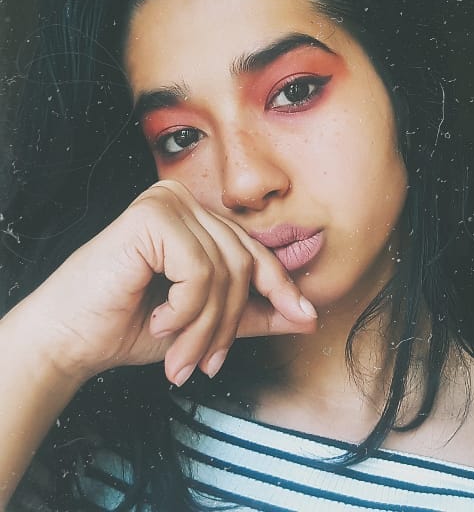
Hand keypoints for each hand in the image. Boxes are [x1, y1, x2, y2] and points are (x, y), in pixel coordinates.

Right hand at [23, 180, 317, 385]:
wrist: (70, 340)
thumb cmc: (131, 326)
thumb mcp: (207, 321)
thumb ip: (256, 314)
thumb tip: (309, 316)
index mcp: (198, 218)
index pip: (254, 252)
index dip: (281, 289)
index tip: (305, 318)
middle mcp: (186, 200)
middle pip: (242, 263)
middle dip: (228, 324)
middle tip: (208, 364)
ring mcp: (169, 202)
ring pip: (223, 270)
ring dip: (205, 327)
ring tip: (181, 358)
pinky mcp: (152, 214)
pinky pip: (198, 269)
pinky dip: (184, 309)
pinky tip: (157, 321)